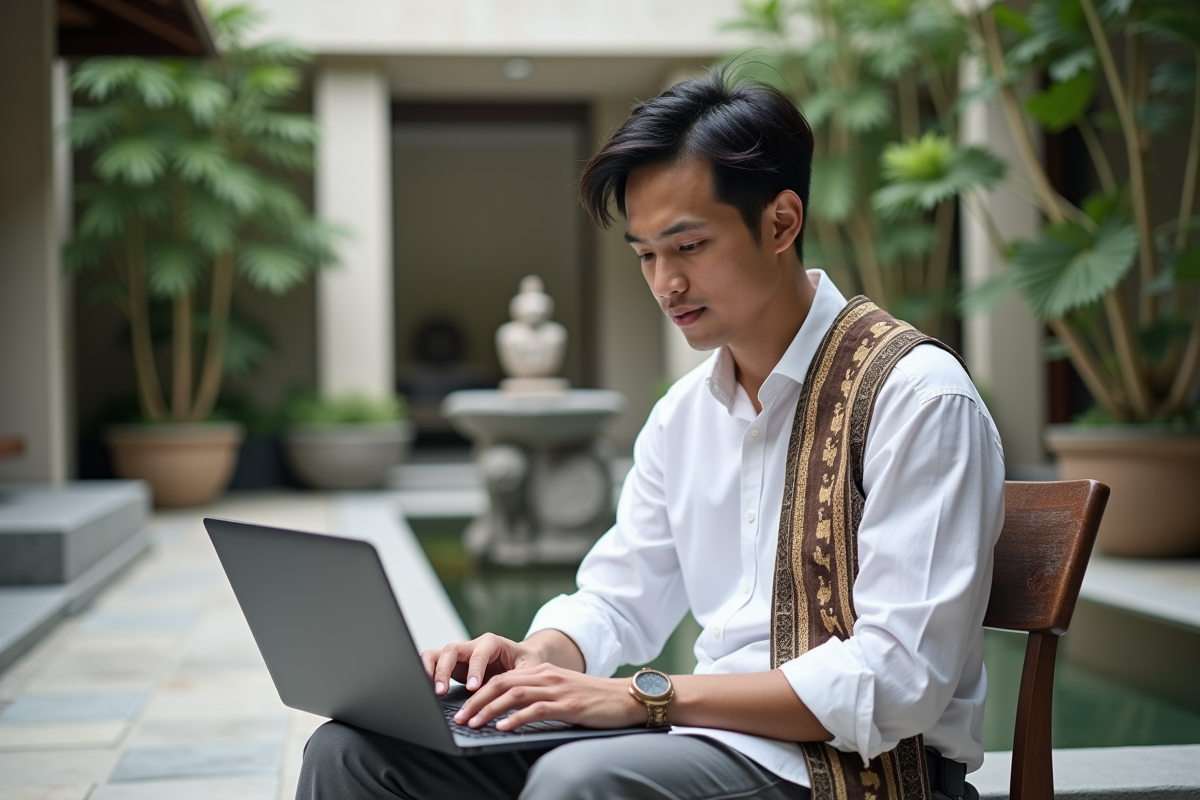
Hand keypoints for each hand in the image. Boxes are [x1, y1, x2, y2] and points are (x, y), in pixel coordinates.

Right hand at [421, 633, 545, 695]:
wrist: (523, 658)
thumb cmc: (527, 663)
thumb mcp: (528, 670)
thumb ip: (518, 679)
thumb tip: (508, 696)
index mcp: (492, 643)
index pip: (479, 653)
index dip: (475, 670)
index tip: (474, 688)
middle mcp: (472, 646)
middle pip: (451, 650)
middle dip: (444, 670)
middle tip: (441, 692)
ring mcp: (460, 655)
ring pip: (437, 654)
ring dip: (430, 670)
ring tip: (430, 690)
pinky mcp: (452, 666)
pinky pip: (433, 665)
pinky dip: (427, 674)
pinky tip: (427, 689)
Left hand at [452, 662, 643, 730]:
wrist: (628, 698)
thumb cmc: (596, 701)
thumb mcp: (564, 693)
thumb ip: (540, 698)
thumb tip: (511, 715)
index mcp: (543, 672)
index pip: (502, 679)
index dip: (479, 694)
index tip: (463, 709)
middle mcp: (547, 676)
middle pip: (501, 684)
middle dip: (476, 702)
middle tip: (459, 718)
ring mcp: (557, 689)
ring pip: (513, 695)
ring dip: (489, 710)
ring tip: (472, 724)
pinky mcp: (568, 705)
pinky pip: (535, 710)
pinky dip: (515, 719)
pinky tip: (502, 728)